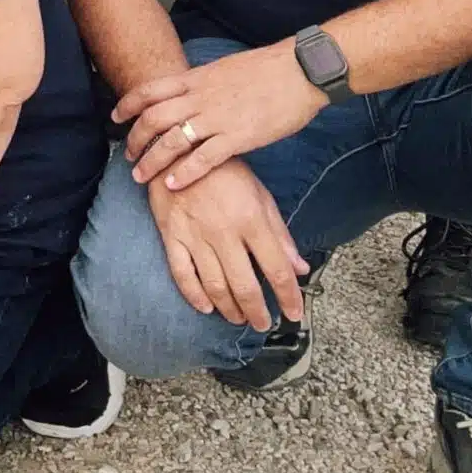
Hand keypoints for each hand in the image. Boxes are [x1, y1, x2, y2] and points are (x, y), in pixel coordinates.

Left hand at [116, 45, 326, 191]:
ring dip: (151, 160)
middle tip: (127, 155)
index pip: (149, 90)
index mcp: (195, 79)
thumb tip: (189, 91)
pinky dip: (184, 173)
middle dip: (135, 138)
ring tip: (140, 176)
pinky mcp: (238, 137)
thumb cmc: (266, 69)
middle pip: (153, 118)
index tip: (116, 117)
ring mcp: (217, 118)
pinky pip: (203, 158)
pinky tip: (172, 184)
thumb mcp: (223, 69)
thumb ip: (202, 83)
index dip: (127, 104)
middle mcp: (199, 98)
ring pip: (171, 141)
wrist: (299, 70)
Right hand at [145, 158, 309, 329]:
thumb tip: (300, 268)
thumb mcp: (260, 195)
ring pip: (215, 285)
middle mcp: (225, 232)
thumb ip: (280, 234)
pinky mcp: (171, 235)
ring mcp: (195, 235)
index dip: (288, 297)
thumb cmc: (226, 172)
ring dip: (230, 309)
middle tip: (263, 324)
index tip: (295, 314)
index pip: (277, 270)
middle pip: (245, 285)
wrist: (180, 148)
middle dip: (257, 312)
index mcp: (252, 220)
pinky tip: (206, 307)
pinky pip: (181, 273)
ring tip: (239, 318)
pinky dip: (193, 295)